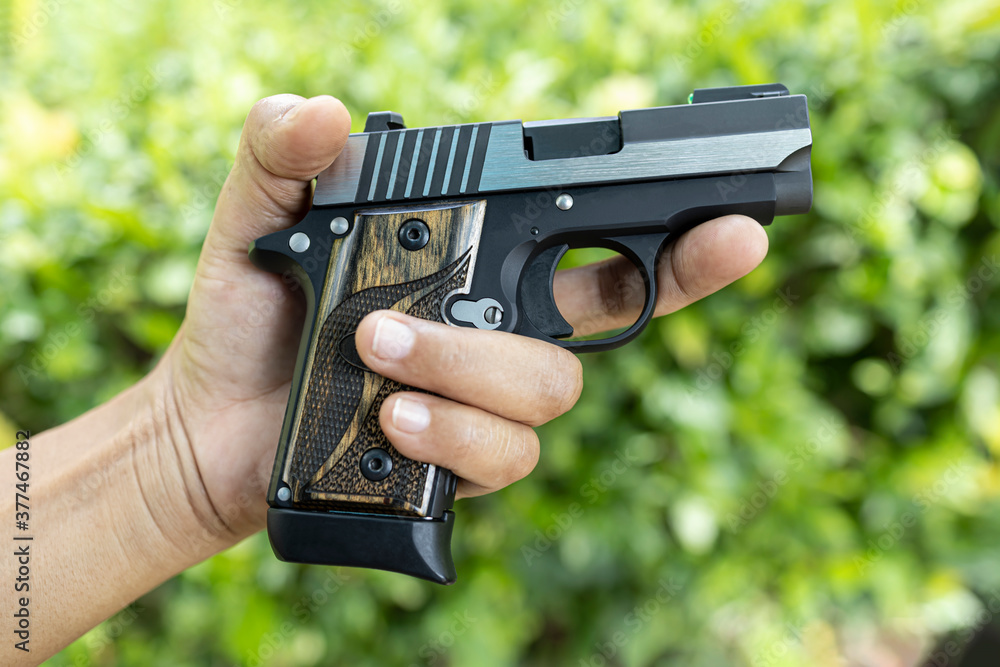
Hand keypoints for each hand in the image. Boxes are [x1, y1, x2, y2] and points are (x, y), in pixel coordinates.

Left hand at [159, 94, 767, 550]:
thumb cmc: (247, 320)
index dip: (679, 244)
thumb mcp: (256, 220)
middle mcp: (499, 338)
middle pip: (597, 322)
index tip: (736, 225)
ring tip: (380, 354)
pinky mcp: (461, 467)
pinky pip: (502, 455)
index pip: (597, 252)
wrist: (209, 424)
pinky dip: (451, 431)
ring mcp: (485, 407)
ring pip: (547, 389)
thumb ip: (282, 155)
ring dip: (469, 363)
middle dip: (638, 286)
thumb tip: (321, 111)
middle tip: (526, 274)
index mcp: (478, 273)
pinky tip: (392, 419)